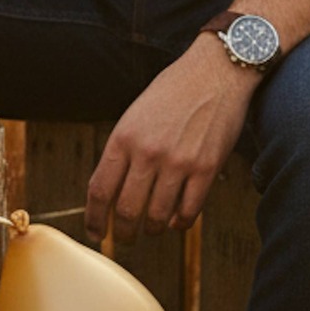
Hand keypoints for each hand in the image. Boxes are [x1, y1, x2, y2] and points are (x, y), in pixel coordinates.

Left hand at [86, 38, 257, 245]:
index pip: (100, 190)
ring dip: (153, 230)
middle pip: (127, 211)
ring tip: (153, 229)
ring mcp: (179, 162)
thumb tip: (110, 191)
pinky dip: (181, 222)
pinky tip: (177, 220)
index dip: (94, 219)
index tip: (94, 232)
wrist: (216, 70)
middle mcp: (148, 152)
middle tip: (125, 239)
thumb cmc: (174, 91)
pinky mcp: (207, 168)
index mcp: (124, 137)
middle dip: (123, 233)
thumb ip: (123, 150)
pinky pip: (189, 210)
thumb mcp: (136, 114)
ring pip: (158, 216)